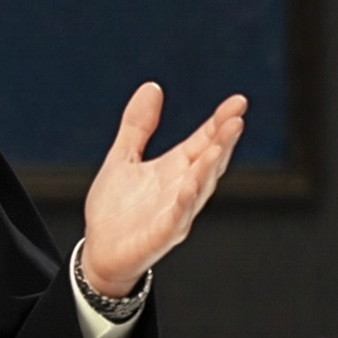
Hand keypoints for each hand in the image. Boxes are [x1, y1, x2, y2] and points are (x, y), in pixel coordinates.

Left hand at [80, 82, 245, 296]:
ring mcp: (175, 213)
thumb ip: (138, 125)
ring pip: (199, 189)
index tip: (238, 101)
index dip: (219, 122)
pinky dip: (184, 202)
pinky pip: (176, 218)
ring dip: (210, 168)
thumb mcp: (123, 157)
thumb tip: (153, 86)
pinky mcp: (160, 235)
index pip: (203, 141)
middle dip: (223, 141)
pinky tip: (189, 185)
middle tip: (236, 118)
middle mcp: (182, 189)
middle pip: (209, 162)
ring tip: (220, 146)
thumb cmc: (116, 208)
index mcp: (175, 169)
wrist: (99, 251)